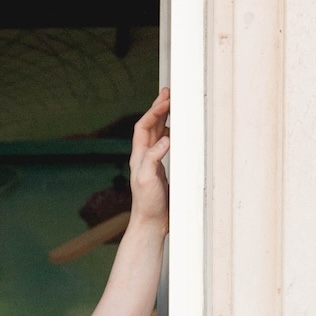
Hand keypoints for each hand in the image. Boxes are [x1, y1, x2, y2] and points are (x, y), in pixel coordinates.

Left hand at [128, 87, 170, 231]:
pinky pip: (165, 146)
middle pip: (150, 126)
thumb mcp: (146, 179)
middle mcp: (144, 157)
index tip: (166, 100)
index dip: (153, 112)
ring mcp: (153, 163)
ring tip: (172, 104)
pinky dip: (171, 134)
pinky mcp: (162, 170)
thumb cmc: (147, 204)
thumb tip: (166, 138)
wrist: (151, 223)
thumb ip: (153, 158)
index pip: (143, 127)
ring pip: (157, 134)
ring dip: (164, 118)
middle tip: (168, 92)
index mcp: (139, 156)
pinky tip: (177, 131)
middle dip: (158, 108)